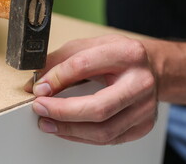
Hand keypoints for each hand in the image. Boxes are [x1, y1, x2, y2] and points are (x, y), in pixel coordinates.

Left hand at [24, 35, 157, 144]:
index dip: (56, 79)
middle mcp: (140, 82)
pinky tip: (66, 129)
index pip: (84, 66)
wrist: (150, 69)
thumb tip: (35, 82)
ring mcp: (145, 107)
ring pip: (102, 130)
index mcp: (127, 54)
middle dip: (62, 112)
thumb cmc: (118, 56)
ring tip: (47, 122)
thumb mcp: (90, 46)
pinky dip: (81, 136)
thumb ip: (61, 60)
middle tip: (40, 108)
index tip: (38, 88)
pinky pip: (108, 139)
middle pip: (98, 108)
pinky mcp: (143, 125)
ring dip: (68, 129)